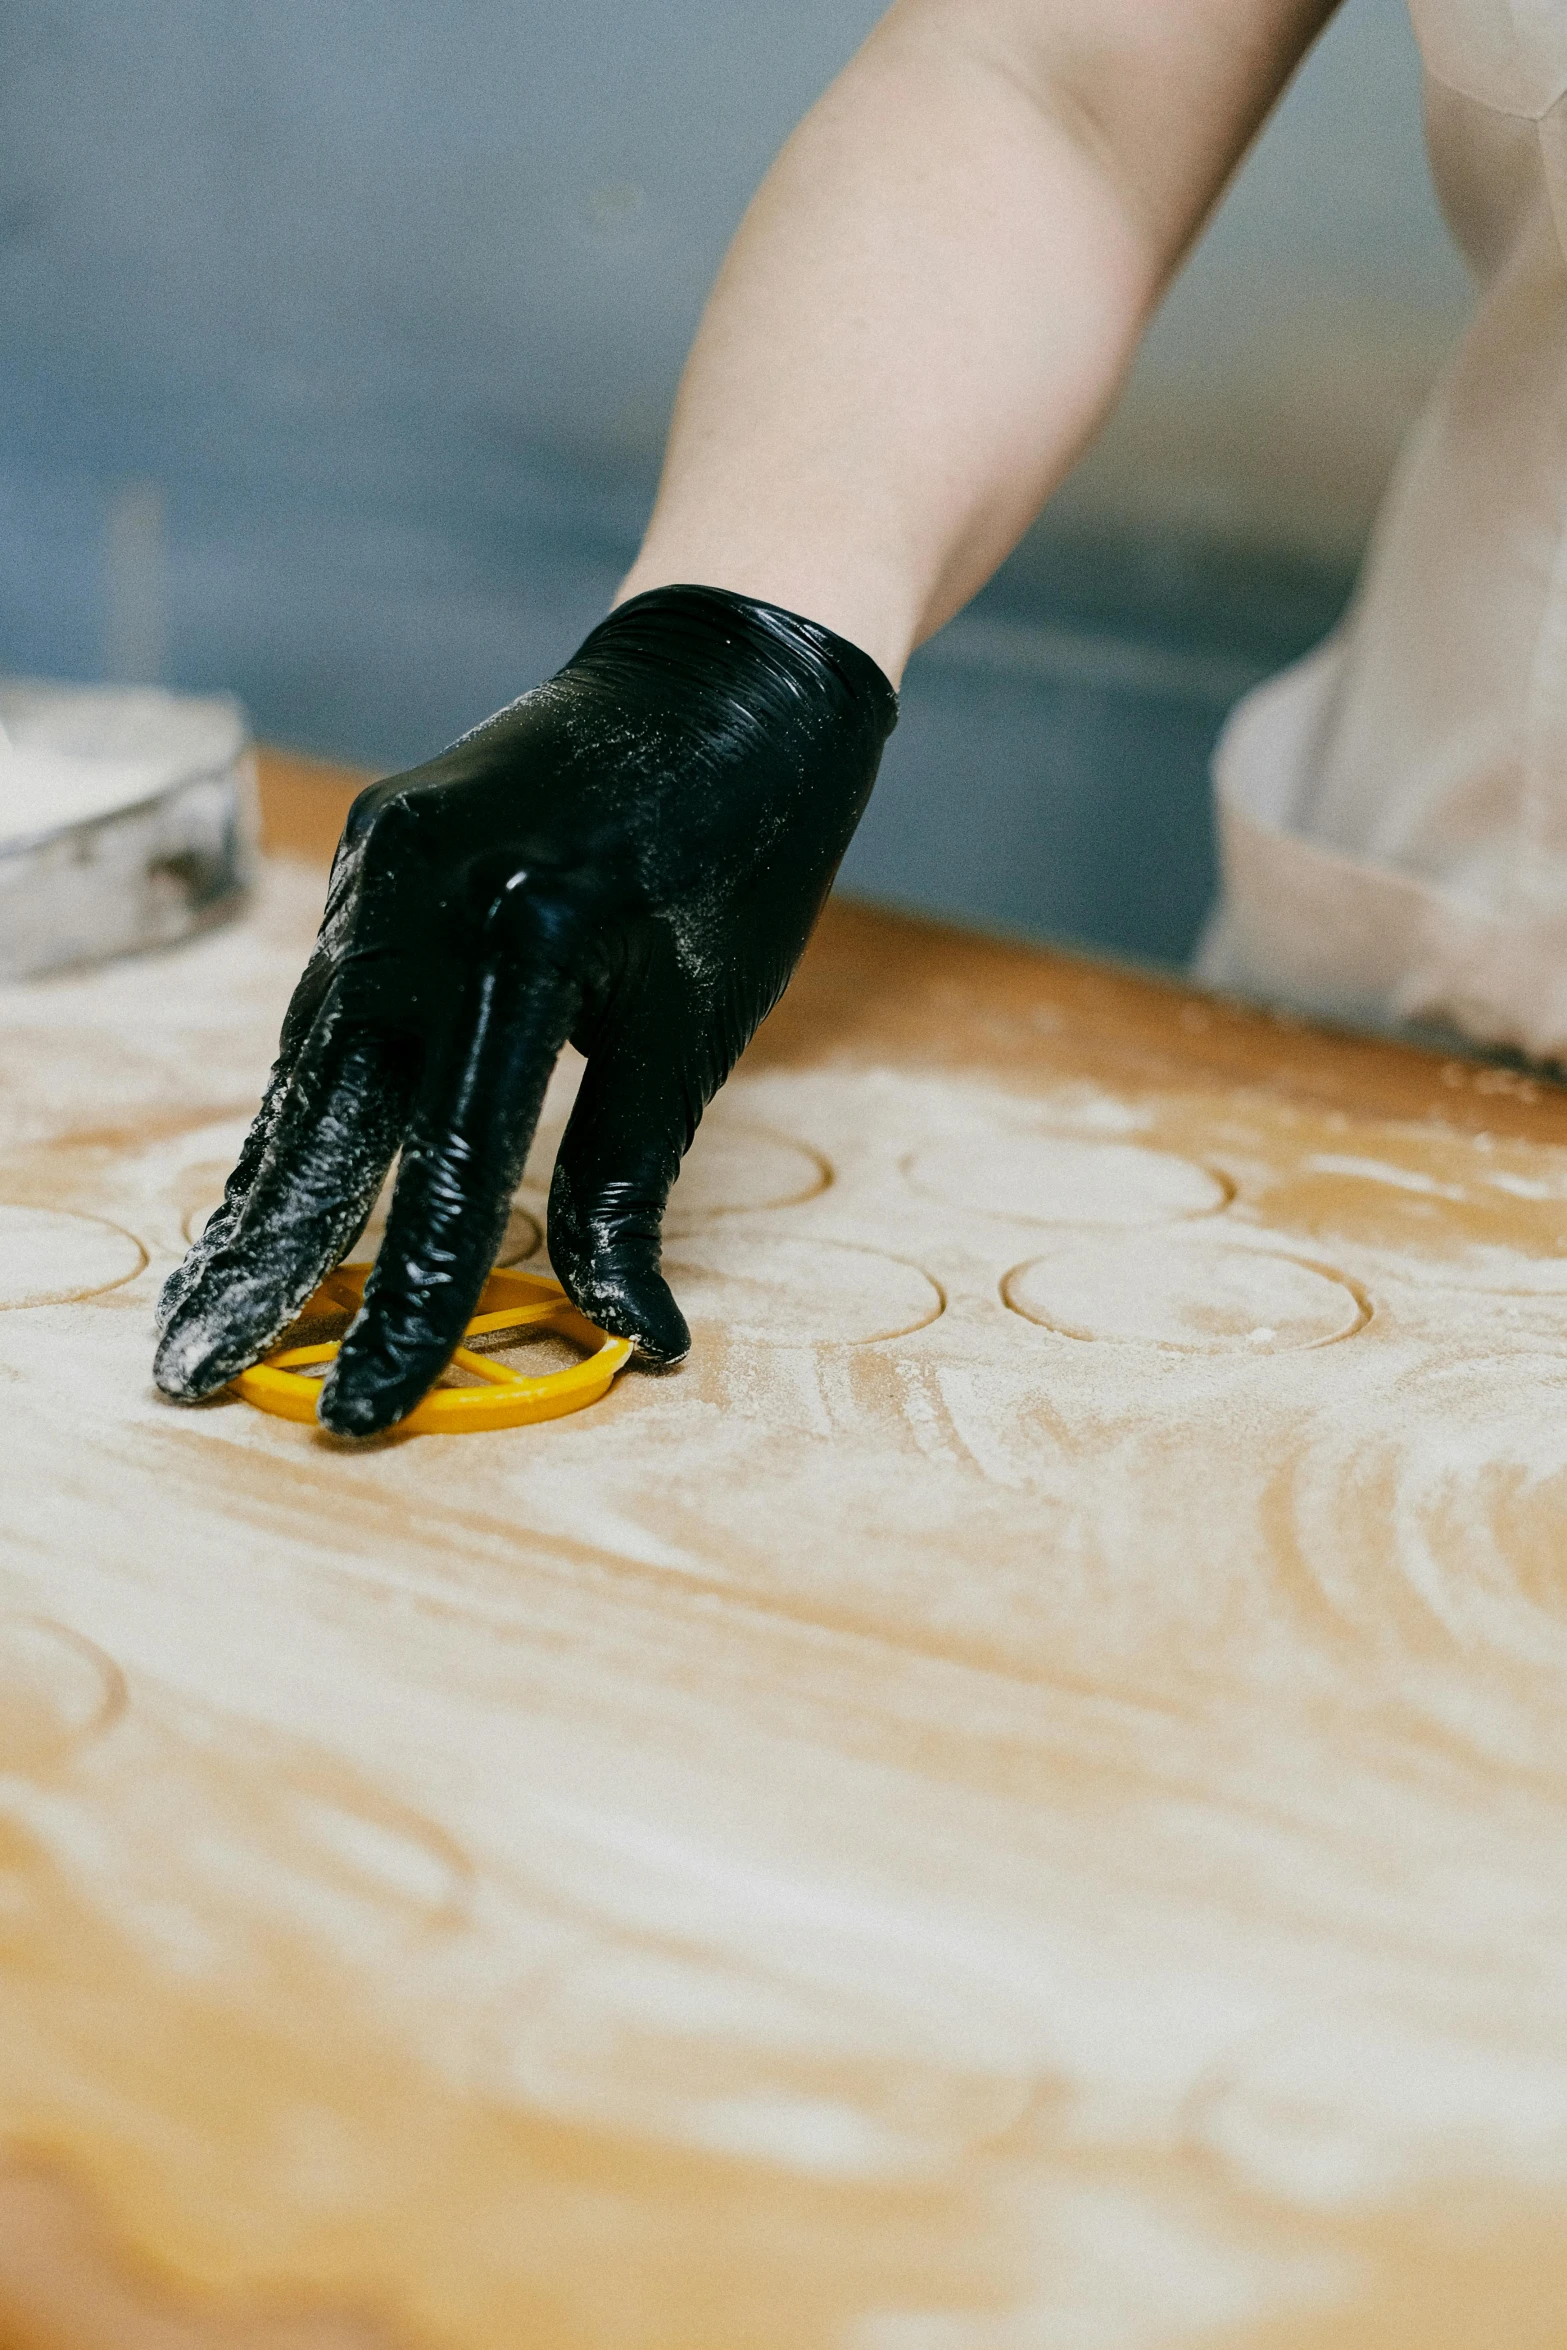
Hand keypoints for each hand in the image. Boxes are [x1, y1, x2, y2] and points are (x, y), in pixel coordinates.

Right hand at [153, 586, 896, 1434]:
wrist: (721, 678)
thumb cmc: (737, 863)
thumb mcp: (694, 1030)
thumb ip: (631, 1183)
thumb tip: (630, 1335)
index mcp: (526, 937)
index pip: (445, 1164)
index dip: (405, 1301)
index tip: (364, 1407)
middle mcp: (425, 895)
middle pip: (323, 1117)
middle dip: (261, 1257)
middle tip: (195, 1370)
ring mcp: (383, 863)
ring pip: (310, 1061)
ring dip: (264, 1186)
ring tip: (214, 1302)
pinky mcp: (374, 850)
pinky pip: (328, 1001)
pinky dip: (304, 1098)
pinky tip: (271, 1178)